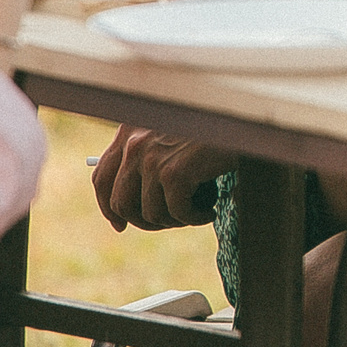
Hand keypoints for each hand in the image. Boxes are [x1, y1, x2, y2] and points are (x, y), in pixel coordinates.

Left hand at [90, 128, 237, 231]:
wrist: (244, 121)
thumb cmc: (212, 130)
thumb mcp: (171, 138)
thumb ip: (147, 160)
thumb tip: (126, 208)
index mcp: (130, 131)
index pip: (101, 177)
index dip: (109, 208)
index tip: (121, 225)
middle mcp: (135, 144)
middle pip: (121, 204)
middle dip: (146, 222)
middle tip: (171, 222)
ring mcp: (153, 159)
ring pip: (151, 214)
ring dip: (176, 220)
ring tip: (198, 211)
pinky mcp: (174, 172)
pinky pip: (177, 213)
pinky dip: (195, 218)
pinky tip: (210, 210)